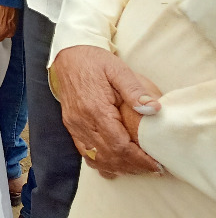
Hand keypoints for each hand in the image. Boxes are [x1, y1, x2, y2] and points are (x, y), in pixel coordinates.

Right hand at [50, 45, 163, 178]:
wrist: (66, 55)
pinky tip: (115, 164)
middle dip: (133, 166)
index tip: (157, 165)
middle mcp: (82, 121)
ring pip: (96, 158)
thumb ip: (135, 90)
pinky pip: (85, 152)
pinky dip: (101, 162)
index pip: (119, 145)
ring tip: (137, 167)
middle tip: (153, 168)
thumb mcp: (117, 69)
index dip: (139, 159)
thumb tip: (154, 109)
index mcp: (95, 108)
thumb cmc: (93, 61)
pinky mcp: (71, 125)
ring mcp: (74, 125)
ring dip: (118, 167)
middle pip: (109, 156)